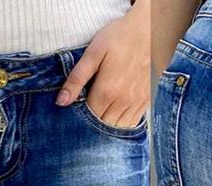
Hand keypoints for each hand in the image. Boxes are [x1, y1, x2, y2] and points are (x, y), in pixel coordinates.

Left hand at [56, 0, 149, 126]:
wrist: (150, 31)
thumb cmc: (119, 38)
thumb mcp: (93, 54)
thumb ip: (77, 79)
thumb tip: (61, 102)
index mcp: (106, 91)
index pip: (89, 116)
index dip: (81, 116)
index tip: (78, 108)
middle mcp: (122, 101)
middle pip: (103, 125)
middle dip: (94, 122)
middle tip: (89, 110)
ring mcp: (136, 103)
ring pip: (118, 127)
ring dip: (108, 125)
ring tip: (102, 113)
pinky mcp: (146, 102)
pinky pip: (133, 123)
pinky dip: (123, 123)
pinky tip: (116, 114)